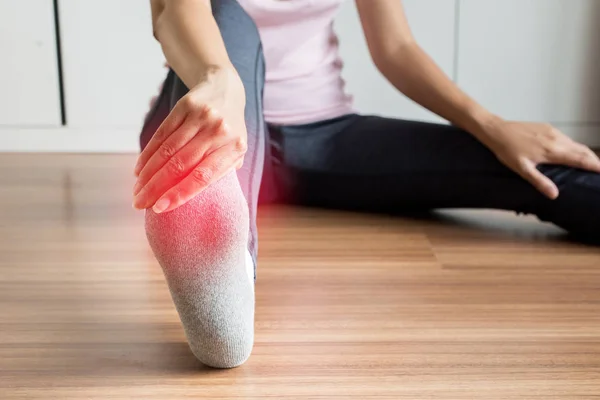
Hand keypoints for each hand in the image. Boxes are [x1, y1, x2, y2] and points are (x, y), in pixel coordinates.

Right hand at [132, 67, 246, 212]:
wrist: (225, 89)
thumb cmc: (229, 131)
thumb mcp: (233, 152)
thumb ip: (219, 173)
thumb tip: (188, 198)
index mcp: (235, 148)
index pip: (203, 177)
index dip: (180, 194)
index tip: (160, 209)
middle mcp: (219, 131)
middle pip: (181, 165)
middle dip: (156, 187)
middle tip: (139, 203)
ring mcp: (202, 116)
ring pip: (167, 151)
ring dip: (148, 173)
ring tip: (137, 189)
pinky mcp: (186, 106)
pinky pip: (162, 134)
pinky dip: (148, 154)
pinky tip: (139, 169)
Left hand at [478, 117, 599, 198]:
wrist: (497, 130)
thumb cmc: (507, 151)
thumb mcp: (522, 169)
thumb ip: (539, 181)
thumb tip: (554, 194)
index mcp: (552, 151)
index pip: (581, 158)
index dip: (595, 165)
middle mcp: (556, 139)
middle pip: (582, 150)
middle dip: (594, 160)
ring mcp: (552, 132)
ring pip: (575, 143)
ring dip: (584, 153)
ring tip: (590, 164)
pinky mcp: (547, 127)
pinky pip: (566, 138)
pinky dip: (573, 146)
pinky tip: (571, 153)